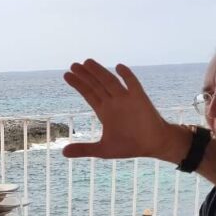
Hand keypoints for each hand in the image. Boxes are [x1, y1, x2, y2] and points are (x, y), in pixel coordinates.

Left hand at [62, 60, 187, 162]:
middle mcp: (113, 102)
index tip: (66, 74)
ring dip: (99, 72)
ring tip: (87, 62)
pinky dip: (127, 76)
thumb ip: (83, 149)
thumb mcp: (103, 150)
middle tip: (73, 65)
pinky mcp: (140, 99)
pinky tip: (119, 67)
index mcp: (104, 111)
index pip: (89, 94)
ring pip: (110, 82)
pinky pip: (133, 85)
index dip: (78, 85)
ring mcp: (126, 99)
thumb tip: (62, 153)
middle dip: (86, 75)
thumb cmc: (129, 146)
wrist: (152, 145)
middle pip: (97, 85)